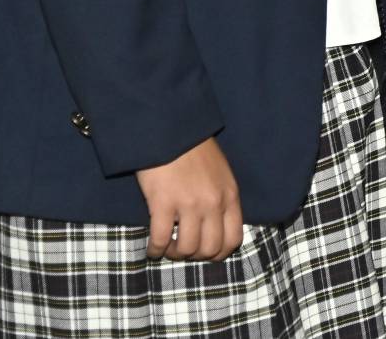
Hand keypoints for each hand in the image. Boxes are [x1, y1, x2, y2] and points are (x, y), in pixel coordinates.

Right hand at [136, 136, 242, 260]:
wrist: (171, 131)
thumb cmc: (195, 151)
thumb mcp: (221, 174)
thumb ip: (222, 199)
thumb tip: (216, 227)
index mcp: (230, 196)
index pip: (234, 239)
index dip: (219, 253)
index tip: (206, 254)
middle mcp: (213, 204)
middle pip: (209, 249)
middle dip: (195, 256)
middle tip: (183, 249)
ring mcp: (188, 205)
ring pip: (186, 248)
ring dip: (174, 253)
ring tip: (167, 247)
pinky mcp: (163, 203)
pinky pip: (160, 239)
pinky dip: (155, 250)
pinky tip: (152, 249)